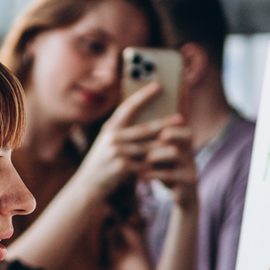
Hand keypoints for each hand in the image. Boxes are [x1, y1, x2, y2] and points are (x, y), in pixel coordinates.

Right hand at [72, 83, 176, 200]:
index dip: (144, 95)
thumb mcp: (108, 141)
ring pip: (149, 148)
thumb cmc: (103, 161)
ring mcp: (118, 152)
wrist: (88, 184)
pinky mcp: (123, 167)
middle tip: (181, 118)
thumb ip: (123, 131)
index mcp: (110, 127)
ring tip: (181, 143)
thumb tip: (148, 122)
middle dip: (165, 123)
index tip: (158, 85)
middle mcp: (113, 137)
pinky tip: (170, 163)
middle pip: (145, 129)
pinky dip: (158, 164)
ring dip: (166, 147)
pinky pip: (145, 164)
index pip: (128, 106)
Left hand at [144, 124, 198, 214]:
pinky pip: (172, 175)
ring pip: (177, 154)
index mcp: (186, 147)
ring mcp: (191, 168)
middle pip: (187, 137)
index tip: (158, 132)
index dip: (173, 128)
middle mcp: (191, 154)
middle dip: (168, 136)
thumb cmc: (167, 174)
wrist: (182, 198)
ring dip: (158, 154)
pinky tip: (141, 176)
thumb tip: (133, 132)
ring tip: (144, 158)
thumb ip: (154, 148)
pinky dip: (155, 174)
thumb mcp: (162, 160)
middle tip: (151, 139)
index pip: (185, 130)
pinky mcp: (188, 183)